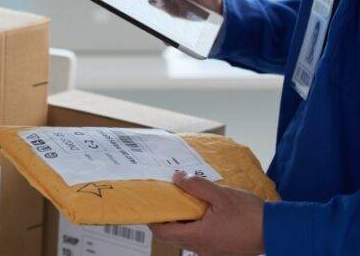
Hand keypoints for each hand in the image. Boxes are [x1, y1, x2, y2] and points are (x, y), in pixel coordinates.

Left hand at [149, 171, 264, 255]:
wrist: (276, 231)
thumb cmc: (250, 214)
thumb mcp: (221, 195)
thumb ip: (197, 186)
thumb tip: (177, 178)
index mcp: (198, 236)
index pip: (163, 231)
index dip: (153, 219)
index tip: (150, 205)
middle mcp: (201, 249)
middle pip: (174, 235)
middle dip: (167, 218)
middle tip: (167, 199)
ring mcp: (211, 252)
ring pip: (187, 237)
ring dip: (183, 221)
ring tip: (184, 201)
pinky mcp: (220, 251)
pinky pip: (201, 239)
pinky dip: (196, 226)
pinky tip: (203, 211)